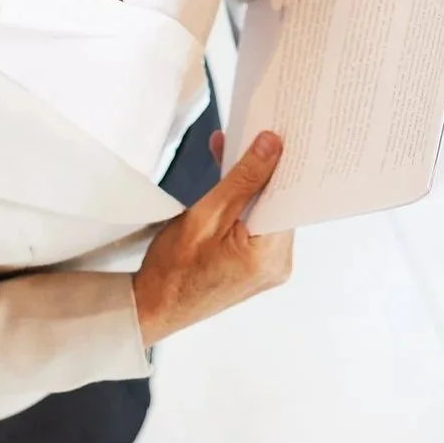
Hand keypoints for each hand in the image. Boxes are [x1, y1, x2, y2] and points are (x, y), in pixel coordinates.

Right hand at [133, 129, 290, 345]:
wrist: (153, 309)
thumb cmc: (172, 271)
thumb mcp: (206, 215)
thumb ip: (243, 179)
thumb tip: (271, 145)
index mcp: (270, 255)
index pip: (290, 196)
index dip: (284, 162)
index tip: (277, 133)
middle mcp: (277, 264)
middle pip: (280, 202)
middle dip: (262, 168)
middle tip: (251, 136)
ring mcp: (269, 267)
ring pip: (268, 210)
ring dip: (251, 184)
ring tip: (231, 154)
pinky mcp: (258, 266)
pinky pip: (259, 224)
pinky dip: (246, 203)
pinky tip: (230, 183)